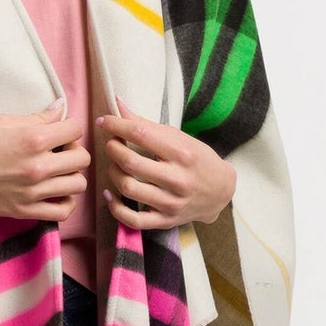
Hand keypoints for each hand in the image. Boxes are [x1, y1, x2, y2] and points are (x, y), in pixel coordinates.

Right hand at [0, 100, 90, 219]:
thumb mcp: (1, 121)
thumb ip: (36, 118)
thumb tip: (59, 108)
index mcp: (33, 139)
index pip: (76, 129)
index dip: (70, 127)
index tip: (59, 130)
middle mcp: (38, 166)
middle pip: (82, 158)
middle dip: (73, 150)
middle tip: (58, 151)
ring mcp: (32, 192)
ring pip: (78, 185)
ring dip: (71, 176)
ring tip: (56, 172)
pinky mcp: (24, 211)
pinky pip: (62, 212)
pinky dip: (65, 203)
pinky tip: (55, 193)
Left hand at [94, 93, 235, 229]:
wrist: (221, 191)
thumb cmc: (197, 159)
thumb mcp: (179, 138)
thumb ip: (146, 125)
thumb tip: (118, 104)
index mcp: (182, 153)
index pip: (140, 134)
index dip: (116, 125)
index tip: (104, 121)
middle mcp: (178, 179)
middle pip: (130, 162)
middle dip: (113, 148)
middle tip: (111, 143)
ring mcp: (171, 203)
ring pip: (128, 188)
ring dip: (113, 172)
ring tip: (115, 164)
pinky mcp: (165, 220)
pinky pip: (133, 220)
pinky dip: (115, 207)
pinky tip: (110, 194)